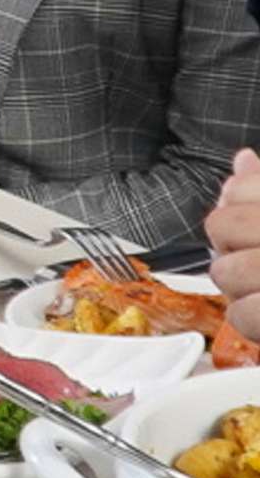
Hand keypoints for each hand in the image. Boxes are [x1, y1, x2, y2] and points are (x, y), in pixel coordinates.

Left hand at [209, 147, 259, 300]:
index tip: (256, 223)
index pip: (240, 187)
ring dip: (239, 286)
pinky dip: (248, 318)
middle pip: (221, 226)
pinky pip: (239, 315)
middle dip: (230, 247)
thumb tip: (243, 158)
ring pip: (222, 273)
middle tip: (258, 257)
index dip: (237, 207)